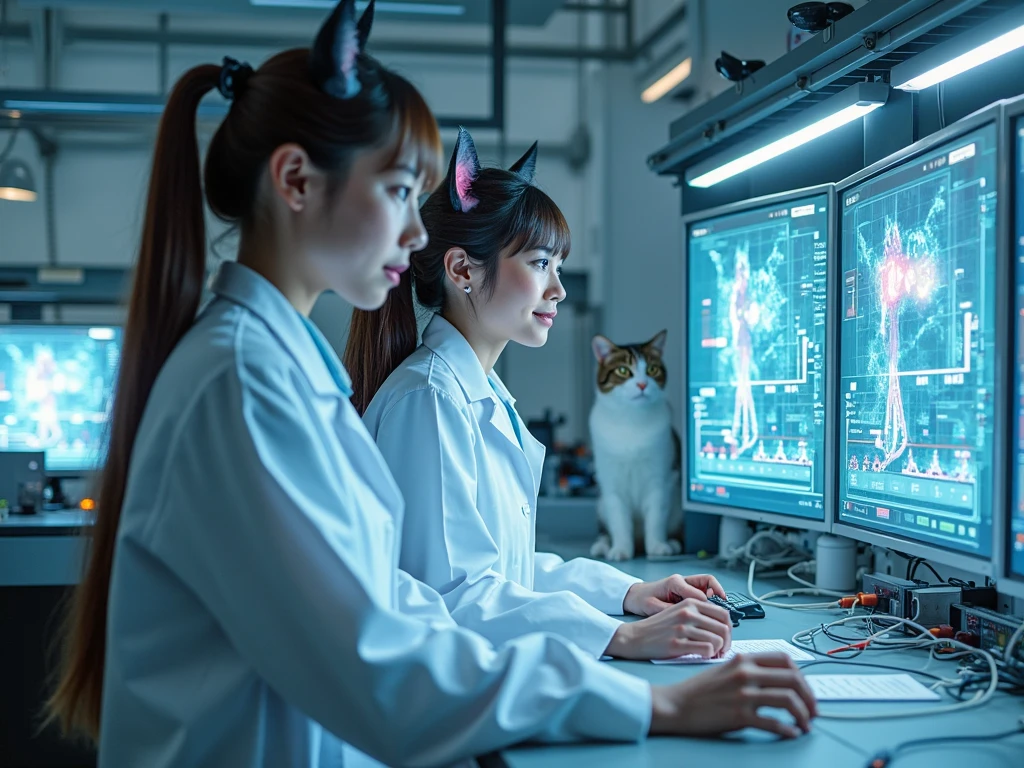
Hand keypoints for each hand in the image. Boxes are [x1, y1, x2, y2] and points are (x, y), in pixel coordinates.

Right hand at [605, 598, 731, 659]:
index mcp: (690, 603)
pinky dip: (710, 655)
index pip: (723, 614)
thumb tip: (724, 627)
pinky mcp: (677, 644)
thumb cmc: (659, 628)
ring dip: (719, 651)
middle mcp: (687, 613)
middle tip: (722, 650)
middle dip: (727, 642)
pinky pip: (706, 650)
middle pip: (724, 628)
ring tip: (713, 655)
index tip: (726, 638)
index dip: (729, 629)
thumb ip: (700, 615)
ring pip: (717, 640)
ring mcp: (682, 628)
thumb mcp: (679, 612)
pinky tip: (703, 656)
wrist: (635, 637)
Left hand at [623, 574, 726, 616]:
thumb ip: (669, 611)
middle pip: (708, 582)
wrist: (634, 595)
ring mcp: (686, 584)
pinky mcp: (687, 590)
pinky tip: (713, 612)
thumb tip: (686, 618)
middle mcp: (683, 580)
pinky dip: (712, 600)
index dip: (706, 606)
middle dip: (719, 595)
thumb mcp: (652, 608)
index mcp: (674, 582)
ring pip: (709, 585)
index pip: (697, 592)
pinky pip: (705, 591)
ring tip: (723, 612)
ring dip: (718, 597)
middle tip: (725, 612)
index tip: (711, 619)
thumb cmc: (642, 600)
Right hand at [649, 653, 817, 738]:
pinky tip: (791, 733)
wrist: (675, 704)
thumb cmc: (698, 689)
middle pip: (793, 679)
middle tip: (813, 710)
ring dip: (803, 715)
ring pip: (788, 701)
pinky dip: (787, 730)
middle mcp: (745, 673)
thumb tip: (777, 679)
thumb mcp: (724, 668)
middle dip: (810, 697)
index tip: (805, 689)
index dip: (802, 675)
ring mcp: (743, 694)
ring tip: (805, 724)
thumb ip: (749, 669)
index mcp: (743, 659)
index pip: (785, 660)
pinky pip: (773, 723)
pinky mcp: (738, 715)